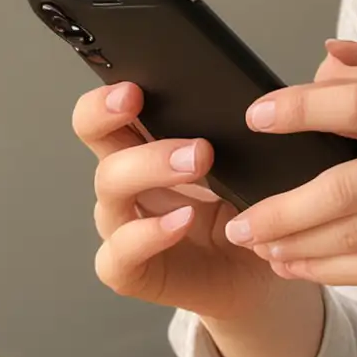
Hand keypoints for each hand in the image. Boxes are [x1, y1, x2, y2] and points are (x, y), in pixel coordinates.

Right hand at [72, 81, 281, 320]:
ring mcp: (124, 226)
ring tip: (198, 158)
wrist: (259, 272)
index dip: (107, 97)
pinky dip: (148, 234)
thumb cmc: (249, 209)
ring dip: (150, 165)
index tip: (132, 84)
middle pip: (97, 139)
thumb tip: (257, 93)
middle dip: (112, 116)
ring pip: (109, 188)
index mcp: (147, 147)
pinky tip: (183, 220)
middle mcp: (128, 183)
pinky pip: (120, 254)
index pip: (108, 112)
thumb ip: (238, 128)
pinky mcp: (130, 271)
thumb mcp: (248, 160)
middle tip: (143, 101)